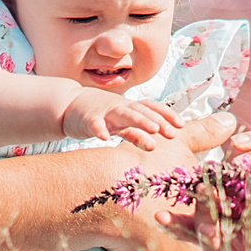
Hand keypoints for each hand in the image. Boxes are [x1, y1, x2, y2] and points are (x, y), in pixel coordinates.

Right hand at [62, 88, 184, 149]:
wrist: (69, 105)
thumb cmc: (100, 115)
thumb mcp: (120, 124)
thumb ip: (136, 134)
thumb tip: (156, 145)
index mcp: (129, 107)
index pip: (151, 107)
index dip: (166, 115)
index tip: (181, 125)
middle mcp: (120, 107)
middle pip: (141, 111)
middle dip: (157, 121)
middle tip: (171, 133)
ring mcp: (104, 112)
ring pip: (123, 114)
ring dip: (139, 121)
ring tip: (153, 131)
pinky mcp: (87, 120)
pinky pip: (94, 124)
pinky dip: (99, 129)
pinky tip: (104, 138)